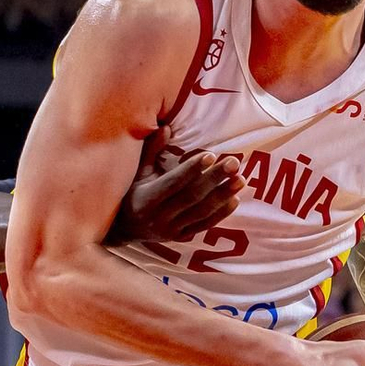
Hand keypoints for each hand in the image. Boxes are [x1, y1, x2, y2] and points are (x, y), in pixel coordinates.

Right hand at [111, 139, 242, 249]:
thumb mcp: (138, 173)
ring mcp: (171, 230)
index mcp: (146, 199)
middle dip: (214, 179)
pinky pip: (203, 226)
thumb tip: (166, 127)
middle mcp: (159, 217)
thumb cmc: (131, 194)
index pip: (173, 183)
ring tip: (240, 180)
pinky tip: (234, 200)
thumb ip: (152, 151)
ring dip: (223, 196)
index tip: (211, 155)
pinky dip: (220, 214)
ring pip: (201, 213)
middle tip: (234, 163)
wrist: (123, 230)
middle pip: (192, 197)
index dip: (192, 169)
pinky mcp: (180, 238)